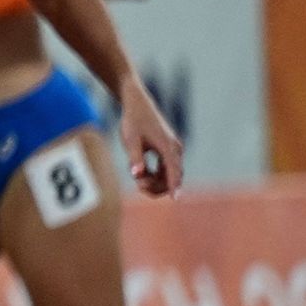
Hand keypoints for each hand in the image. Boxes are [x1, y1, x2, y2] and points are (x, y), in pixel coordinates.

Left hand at [116, 79, 183, 196]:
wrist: (137, 105)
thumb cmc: (133, 122)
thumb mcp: (130, 140)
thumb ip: (134, 157)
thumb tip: (137, 174)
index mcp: (167, 146)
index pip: (174, 171)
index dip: (174, 186)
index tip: (176, 199)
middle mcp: (174, 149)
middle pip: (173, 177)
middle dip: (156, 186)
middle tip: (137, 184)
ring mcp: (173, 150)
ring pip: (169, 175)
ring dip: (154, 182)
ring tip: (136, 176)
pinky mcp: (168, 151)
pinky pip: (165, 171)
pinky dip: (154, 175)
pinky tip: (140, 171)